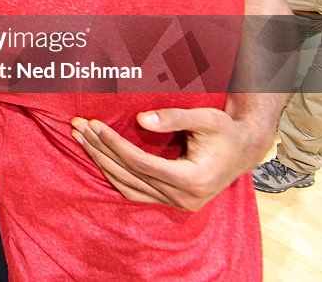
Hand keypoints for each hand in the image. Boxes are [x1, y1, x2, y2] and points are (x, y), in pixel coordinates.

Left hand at [71, 107, 253, 210]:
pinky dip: (113, 174)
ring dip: (101, 162)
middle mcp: (183, 198)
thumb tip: (140, 119)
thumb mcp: (206, 119)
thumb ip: (174, 118)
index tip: (93, 124)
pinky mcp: (170, 201)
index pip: (140, 162)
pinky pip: (134, 191)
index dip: (114, 143)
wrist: (244, 150)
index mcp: (192, 179)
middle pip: (129, 174)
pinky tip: (98, 156)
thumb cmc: (225, 131)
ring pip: (127, 186)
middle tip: (77, 128)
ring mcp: (176, 203)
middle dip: (99, 149)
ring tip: (81, 139)